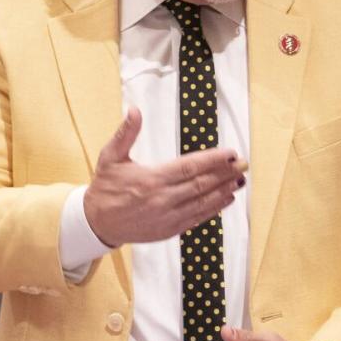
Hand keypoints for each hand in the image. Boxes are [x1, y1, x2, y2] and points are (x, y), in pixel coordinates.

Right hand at [83, 108, 246, 245]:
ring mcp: (168, 217)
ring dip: (224, 191)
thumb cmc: (105, 187)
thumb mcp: (110, 157)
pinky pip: (197, 218)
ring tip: (240, 180)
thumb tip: (134, 110)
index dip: (213, 160)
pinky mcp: (169, 230)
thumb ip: (125, 134)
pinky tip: (226, 199)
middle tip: (244, 165)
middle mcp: (163, 199)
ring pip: (203, 203)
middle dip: (224, 174)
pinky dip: (214, 209)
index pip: (189, 167)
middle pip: (201, 185)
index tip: (231, 153)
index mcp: (151, 179)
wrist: (96, 223)